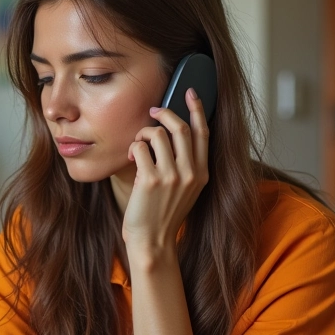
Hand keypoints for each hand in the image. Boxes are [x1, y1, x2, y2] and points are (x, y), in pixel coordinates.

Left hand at [122, 88, 209, 251]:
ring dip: (143, 134)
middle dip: (164, 113)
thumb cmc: (163, 213)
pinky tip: (131, 158)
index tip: (189, 92)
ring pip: (158, 134)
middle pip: (180, 127)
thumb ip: (185, 165)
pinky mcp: (150, 180)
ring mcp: (171, 176)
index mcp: (202, 173)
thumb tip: (171, 132)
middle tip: (153, 112)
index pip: (203, 133)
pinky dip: (133, 147)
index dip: (197, 109)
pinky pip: (139, 147)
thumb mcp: (185, 189)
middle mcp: (190, 173)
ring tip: (138, 146)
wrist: (153, 242)